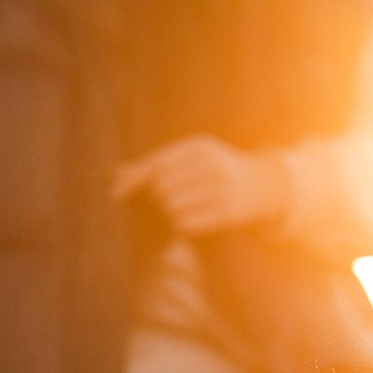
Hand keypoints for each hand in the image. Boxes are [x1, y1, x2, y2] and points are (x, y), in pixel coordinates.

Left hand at [113, 139, 296, 238]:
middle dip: (158, 198)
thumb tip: (112, 176)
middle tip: (167, 199)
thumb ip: (149, 166)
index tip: (115, 196)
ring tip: (181, 209)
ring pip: (172, 207)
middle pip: (161, 188)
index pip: (156, 165)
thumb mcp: (185, 159)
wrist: (260, 185)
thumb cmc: (211, 170)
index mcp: (198, 148)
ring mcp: (221, 189)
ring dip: (170, 212)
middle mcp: (211, 166)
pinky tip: (190, 219)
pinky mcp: (227, 212)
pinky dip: (182, 225)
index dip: (134, 180)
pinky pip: (187, 224)